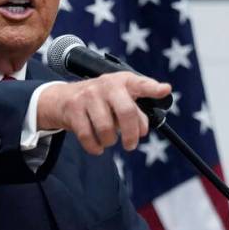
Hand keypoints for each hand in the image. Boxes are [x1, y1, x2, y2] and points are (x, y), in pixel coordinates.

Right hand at [37, 73, 170, 154]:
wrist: (63, 98)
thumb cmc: (100, 101)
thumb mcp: (119, 100)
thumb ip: (136, 113)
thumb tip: (142, 130)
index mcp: (123, 81)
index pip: (141, 84)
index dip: (153, 88)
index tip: (165, 90)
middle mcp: (107, 85)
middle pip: (126, 111)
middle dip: (131, 134)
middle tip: (131, 145)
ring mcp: (88, 96)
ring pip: (106, 128)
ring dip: (110, 141)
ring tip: (109, 140)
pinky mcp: (73, 109)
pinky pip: (87, 136)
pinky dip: (95, 147)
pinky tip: (98, 147)